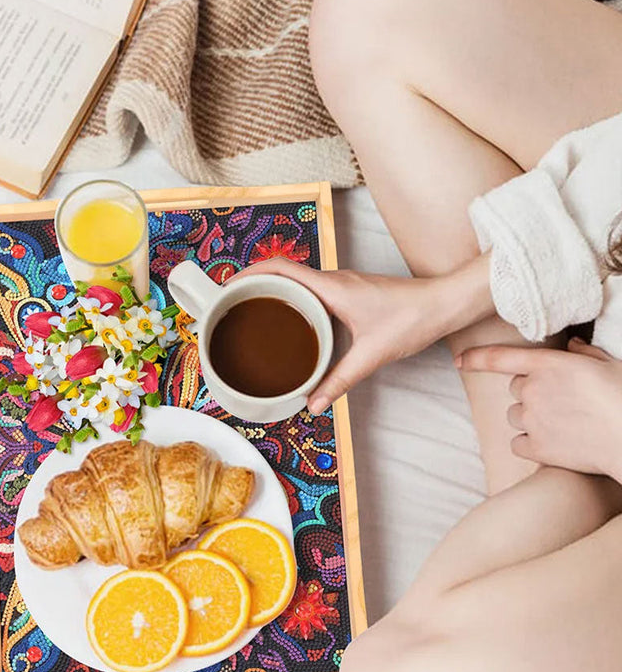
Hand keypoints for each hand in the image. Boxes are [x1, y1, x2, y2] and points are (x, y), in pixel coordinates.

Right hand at [233, 257, 480, 413]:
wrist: (444, 304)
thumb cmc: (413, 319)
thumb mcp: (371, 355)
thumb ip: (340, 380)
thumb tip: (314, 404)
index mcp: (332, 287)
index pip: (281, 267)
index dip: (250, 272)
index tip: (228, 286)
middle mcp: (333, 280)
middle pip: (282, 272)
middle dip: (253, 283)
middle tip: (232, 304)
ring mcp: (341, 284)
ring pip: (297, 281)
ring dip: (273, 290)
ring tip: (252, 312)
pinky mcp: (349, 292)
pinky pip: (311, 290)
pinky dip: (293, 299)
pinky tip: (290, 322)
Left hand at [459, 339, 621, 479]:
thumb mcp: (608, 365)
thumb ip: (584, 354)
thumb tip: (572, 346)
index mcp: (548, 364)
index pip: (499, 357)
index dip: (475, 358)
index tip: (459, 361)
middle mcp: (532, 389)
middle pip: (515, 389)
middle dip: (532, 393)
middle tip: (561, 402)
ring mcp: (532, 419)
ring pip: (514, 416)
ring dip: (530, 418)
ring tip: (563, 424)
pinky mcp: (536, 447)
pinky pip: (517, 443)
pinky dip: (530, 444)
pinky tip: (554, 444)